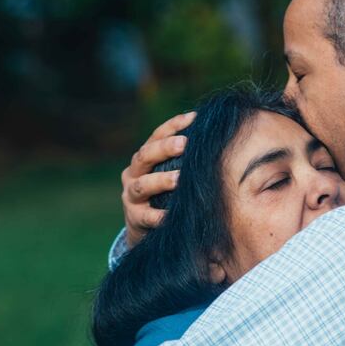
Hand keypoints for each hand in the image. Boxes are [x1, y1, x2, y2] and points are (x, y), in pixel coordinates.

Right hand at [120, 111, 195, 247]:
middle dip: (165, 148)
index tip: (194, 118)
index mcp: (143, 158)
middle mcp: (133, 174)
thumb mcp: (167, 173)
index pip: (156, 136)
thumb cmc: (162, 194)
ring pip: (143, 184)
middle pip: (145, 156)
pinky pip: (146, 216)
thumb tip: (213, 134)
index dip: (173, 125)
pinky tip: (171, 214)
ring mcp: (131, 196)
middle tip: (185, 143)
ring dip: (161, 180)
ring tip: (179, 179)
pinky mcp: (134, 218)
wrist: (142, 227)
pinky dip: (158, 216)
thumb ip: (182, 158)